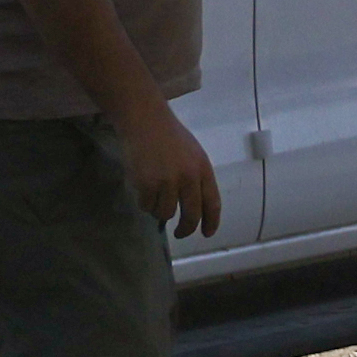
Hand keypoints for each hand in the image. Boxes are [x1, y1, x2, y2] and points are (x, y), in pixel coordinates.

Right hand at [116, 99, 221, 236]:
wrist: (146, 122)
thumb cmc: (170, 137)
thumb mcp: (193, 155)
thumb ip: (196, 179)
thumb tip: (195, 206)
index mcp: (203, 170)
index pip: (212, 203)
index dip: (211, 221)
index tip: (207, 233)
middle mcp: (189, 178)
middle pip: (191, 215)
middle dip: (186, 229)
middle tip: (181, 234)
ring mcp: (167, 182)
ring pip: (166, 213)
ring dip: (160, 210)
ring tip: (156, 194)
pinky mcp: (147, 185)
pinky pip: (147, 206)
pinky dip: (145, 203)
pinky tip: (144, 189)